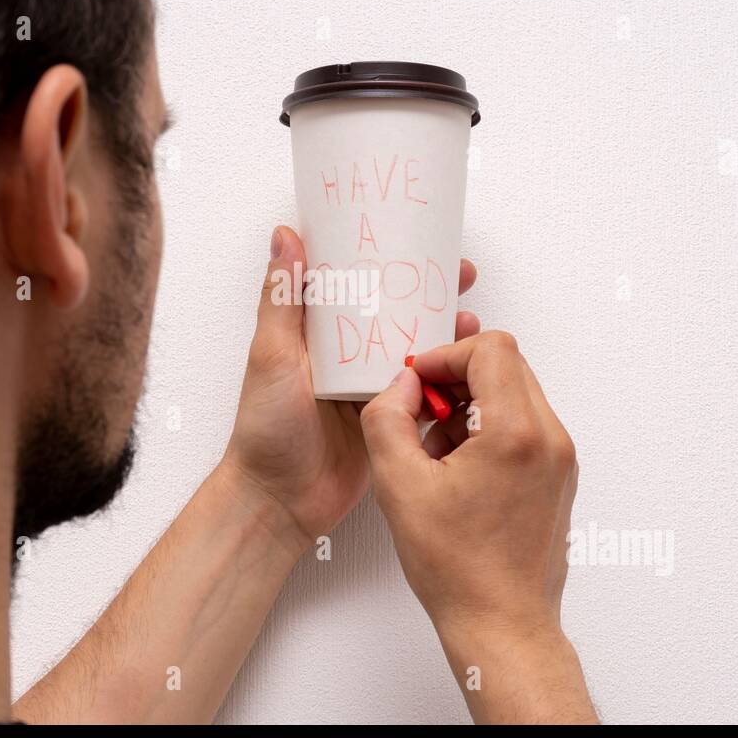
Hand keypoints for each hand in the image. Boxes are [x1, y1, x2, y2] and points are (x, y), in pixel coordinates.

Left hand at [220, 226, 478, 553]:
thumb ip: (281, 299)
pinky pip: (424, 393)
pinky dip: (446, 379)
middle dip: (431, 294)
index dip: (389, 261)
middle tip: (463, 279)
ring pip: (415, 351)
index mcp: (318, 334)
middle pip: (396, 314)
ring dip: (444, 336)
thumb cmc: (266, 430)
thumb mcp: (272, 355)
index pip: (357, 284)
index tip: (421, 242)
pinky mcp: (389, 420)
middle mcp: (347, 356)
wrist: (279, 502)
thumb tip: (286, 236)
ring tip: (470, 325)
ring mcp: (370, 388)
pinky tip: (468, 371)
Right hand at [358, 331, 595, 721]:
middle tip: (424, 417)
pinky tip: (458, 471)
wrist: (502, 625)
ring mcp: (561, 459)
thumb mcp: (398, 485)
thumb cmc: (459, 569)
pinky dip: (490, 430)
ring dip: (472, 406)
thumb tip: (400, 385)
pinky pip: (525, 426)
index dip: (445, 356)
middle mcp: (551, 439)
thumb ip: (388, 418)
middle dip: (457, 380)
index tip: (418, 384)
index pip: (491, 348)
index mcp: (517, 433)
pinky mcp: (560, 476)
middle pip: (507, 365)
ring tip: (437, 453)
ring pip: (516, 394)